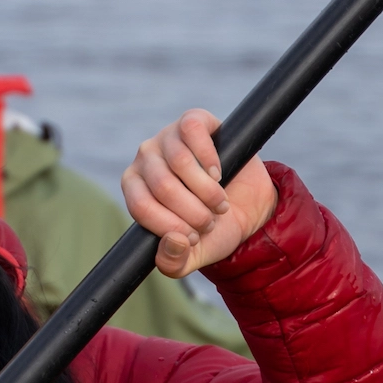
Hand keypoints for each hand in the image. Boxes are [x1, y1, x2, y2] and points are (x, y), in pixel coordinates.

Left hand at [123, 109, 277, 278]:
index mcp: (134, 188)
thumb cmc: (213, 228)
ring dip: (207, 191)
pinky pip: (192, 131)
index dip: (170, 226)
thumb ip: (174, 262)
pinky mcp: (192, 121)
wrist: (248, 205)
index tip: (194, 237)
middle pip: (163, 186)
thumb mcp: (193, 255)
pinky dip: (209, 157)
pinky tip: (218, 173)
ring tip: (219, 203)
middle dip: (194, 212)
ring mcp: (167, 137)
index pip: (140, 206)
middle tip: (210, 221)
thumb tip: (172, 242)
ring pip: (180, 161)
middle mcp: (145, 159)